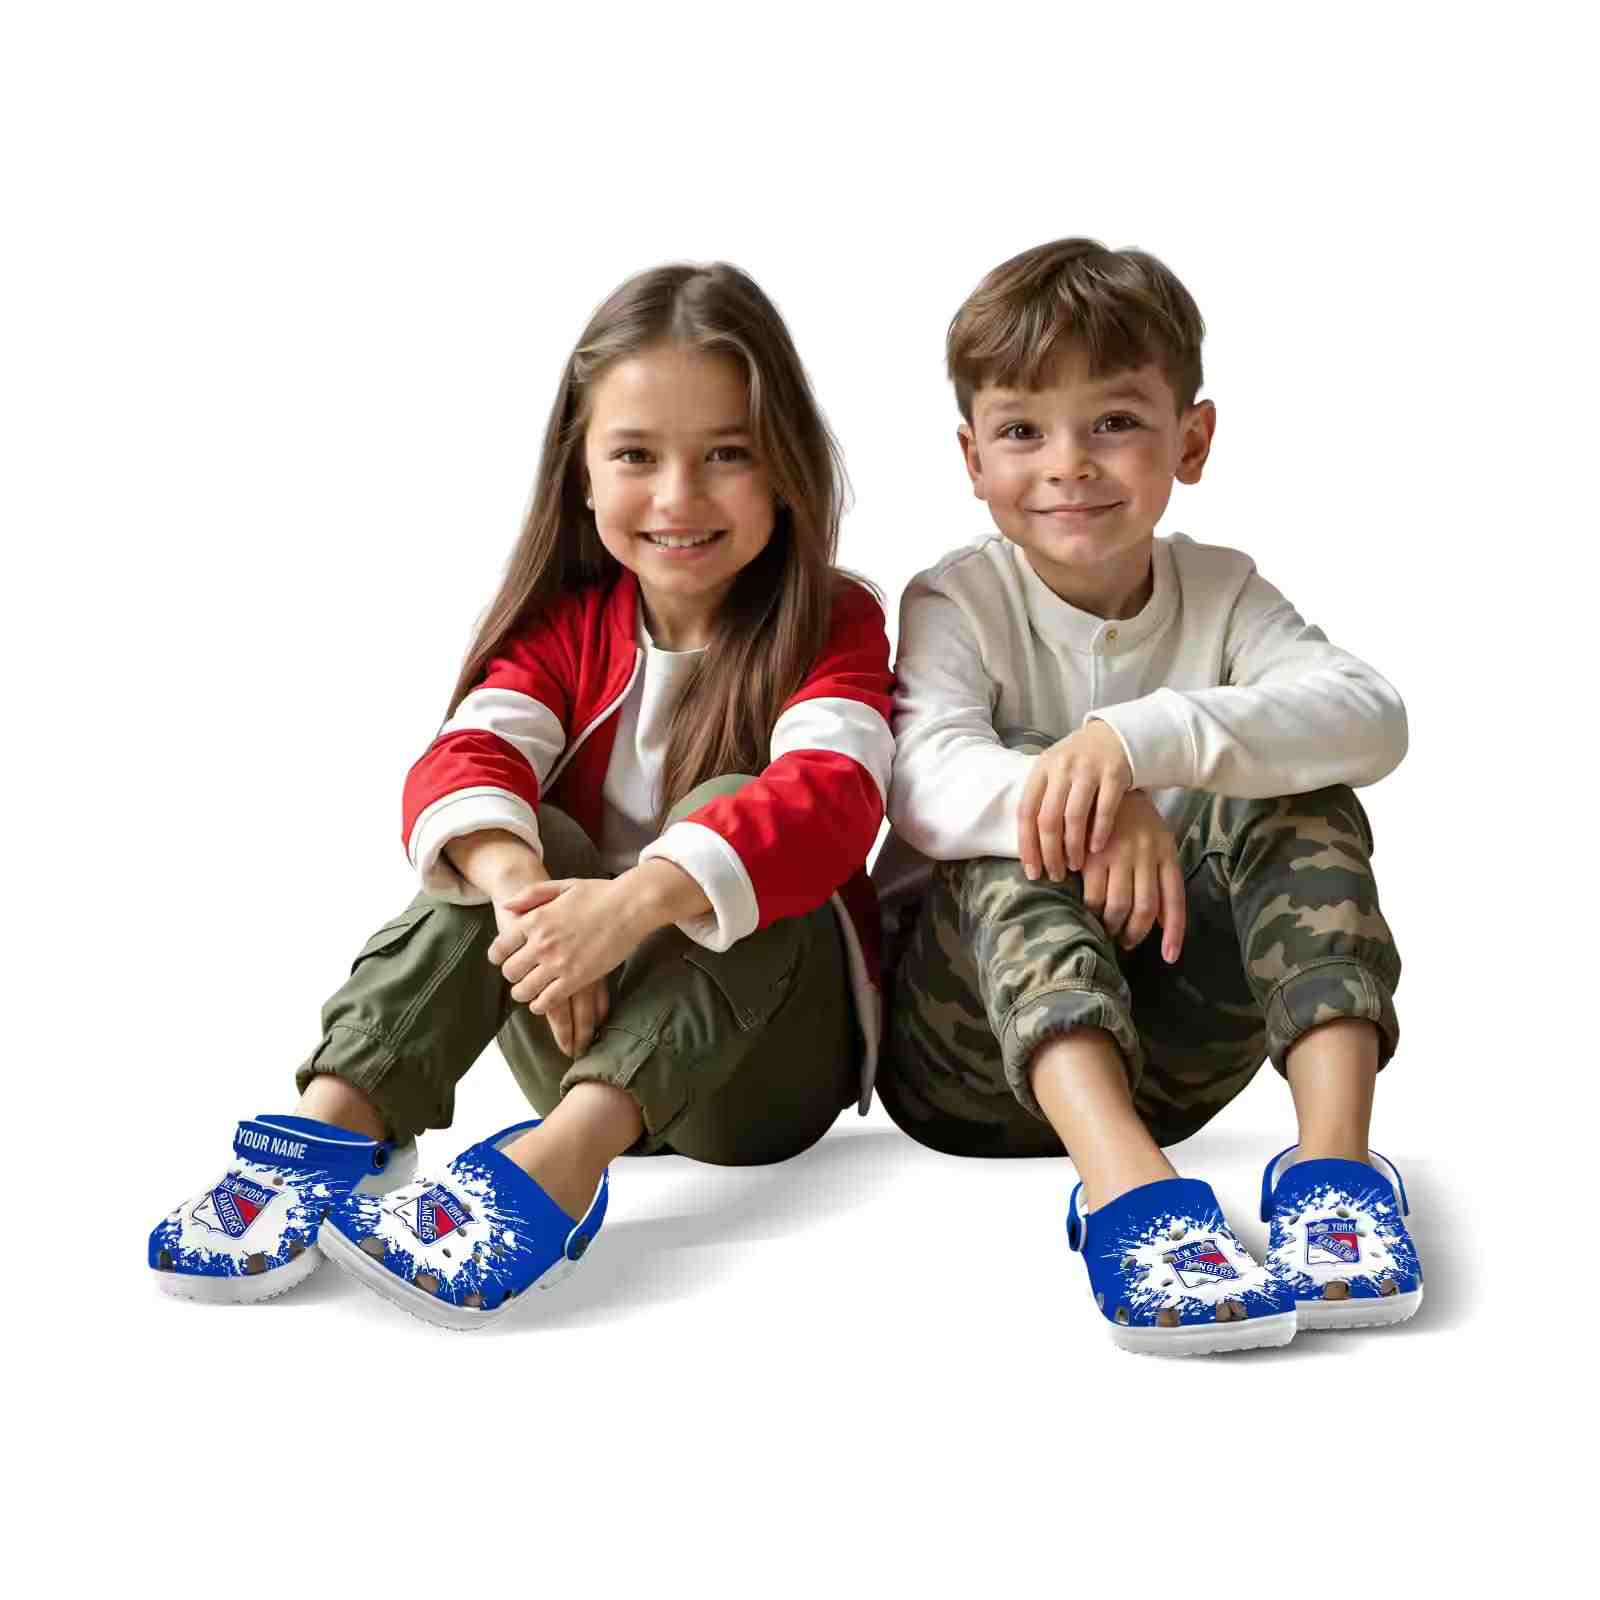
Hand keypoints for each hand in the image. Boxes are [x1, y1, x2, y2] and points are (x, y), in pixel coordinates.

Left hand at [488, 877, 648, 1037]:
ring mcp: (558, 963)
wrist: (631, 905)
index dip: (499, 957)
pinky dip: (541, 1005)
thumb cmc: (600, 893)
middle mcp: (541, 943)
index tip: (504, 960)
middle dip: (513, 976)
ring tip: (530, 991)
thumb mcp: (562, 886)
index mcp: (535, 920)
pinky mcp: (576, 979)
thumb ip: (531, 895)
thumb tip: (506, 908)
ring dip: (524, 993)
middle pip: (509, 972)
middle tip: (521, 976)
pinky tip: (544, 1001)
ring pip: (524, 990)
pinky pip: (548, 1002)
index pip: (500, 948)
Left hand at [1017, 721, 1133, 879]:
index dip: (1027, 845)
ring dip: (1073, 847)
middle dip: (1050, 852)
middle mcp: (1061, 768)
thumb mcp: (1055, 773)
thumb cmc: (1079, 763)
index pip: (1026, 812)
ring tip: (1074, 865)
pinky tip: (1096, 849)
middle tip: (1055, 874)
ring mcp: (1088, 769)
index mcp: (1041, 769)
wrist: (1115, 736)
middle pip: (1048, 818)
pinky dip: (1099, 833)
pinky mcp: (1113, 773)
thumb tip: (1030, 847)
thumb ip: (1042, 800)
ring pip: (1074, 816)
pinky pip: (1105, 810)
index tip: (1032, 871)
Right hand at [1079, 790, 1185, 962]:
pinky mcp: (1093, 854)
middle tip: (1125, 941)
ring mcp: (1120, 855)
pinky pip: (1092, 894)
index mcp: (1166, 853)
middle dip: (1134, 934)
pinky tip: (1087, 911)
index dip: (1174, 934)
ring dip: (1112, 926)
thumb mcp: (1157, 843)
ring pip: (1118, 906)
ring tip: (1106, 929)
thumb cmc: (1134, 819)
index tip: (1169, 957)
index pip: (1174, 902)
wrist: (1106, 785)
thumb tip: (1162, 924)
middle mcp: (1146, 856)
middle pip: (1144, 910)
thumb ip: (1160, 880)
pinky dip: (1090, 910)